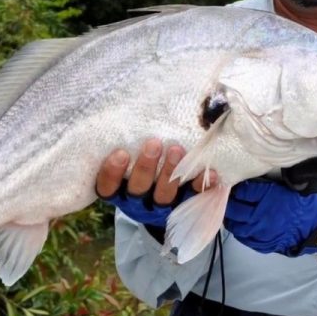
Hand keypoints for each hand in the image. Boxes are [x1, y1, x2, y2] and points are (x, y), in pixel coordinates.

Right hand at [95, 138, 214, 226]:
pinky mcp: (184, 205)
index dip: (112, 173)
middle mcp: (137, 200)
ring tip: (177, 150)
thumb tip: (128, 110)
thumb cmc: (140, 164)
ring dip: (170, 173)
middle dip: (146, 167)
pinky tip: (209, 171)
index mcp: (118, 189)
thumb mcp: (127, 157)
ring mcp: (161, 205)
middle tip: (154, 144)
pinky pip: (193, 197)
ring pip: (164, 195)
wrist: (162, 195)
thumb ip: (126, 143)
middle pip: (138, 188)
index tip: (120, 153)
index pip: (107, 186)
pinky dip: (201, 184)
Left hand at [224, 179, 316, 255]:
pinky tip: (241, 224)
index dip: (236, 186)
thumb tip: (258, 175)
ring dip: (233, 217)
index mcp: (268, 197)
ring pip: (236, 225)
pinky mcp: (265, 245)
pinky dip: (241, 231)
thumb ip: (273, 180)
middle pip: (234, 208)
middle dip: (229, 201)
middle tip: (228, 195)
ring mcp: (262, 232)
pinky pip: (245, 239)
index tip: (233, 182)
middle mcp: (260, 216)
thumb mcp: (294, 181)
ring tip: (233, 210)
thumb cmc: (313, 199)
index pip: (242, 190)